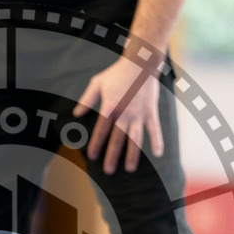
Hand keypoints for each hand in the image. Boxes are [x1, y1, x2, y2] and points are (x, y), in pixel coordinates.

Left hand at [73, 57, 162, 174]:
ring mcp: (139, 113)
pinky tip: (158, 154)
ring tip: (129, 169)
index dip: (96, 144)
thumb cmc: (117, 73)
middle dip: (112, 156)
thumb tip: (75, 114)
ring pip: (135, 138)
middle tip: (108, 172)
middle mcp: (125, 113)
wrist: (141, 62)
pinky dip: (157, 141)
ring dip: (132, 155)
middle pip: (117, 139)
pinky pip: (155, 129)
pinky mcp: (151, 111)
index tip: (92, 157)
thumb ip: (87, 99)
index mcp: (110, 107)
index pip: (101, 130)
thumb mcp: (97, 83)